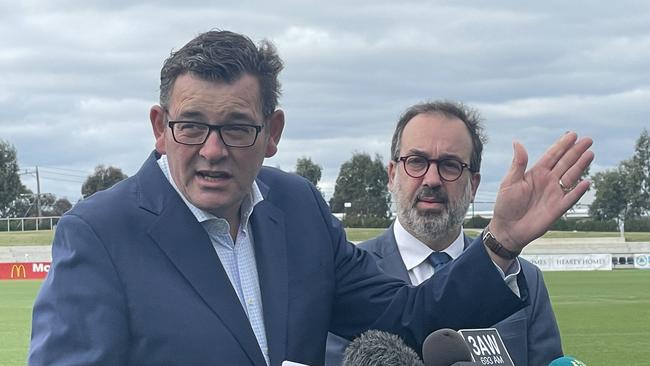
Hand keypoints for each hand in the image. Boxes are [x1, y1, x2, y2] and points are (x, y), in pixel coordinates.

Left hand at [489, 132, 593, 252]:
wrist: (508, 228)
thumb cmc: (505, 205)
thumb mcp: (509, 182)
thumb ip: (518, 163)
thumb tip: (517, 142)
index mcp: (535, 173)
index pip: (552, 156)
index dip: (562, 145)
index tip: (572, 134)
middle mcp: (547, 181)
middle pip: (565, 163)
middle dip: (576, 151)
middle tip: (588, 140)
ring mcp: (554, 194)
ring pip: (571, 177)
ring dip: (581, 166)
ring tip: (590, 154)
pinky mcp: (558, 208)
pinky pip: (571, 198)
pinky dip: (578, 191)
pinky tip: (586, 182)